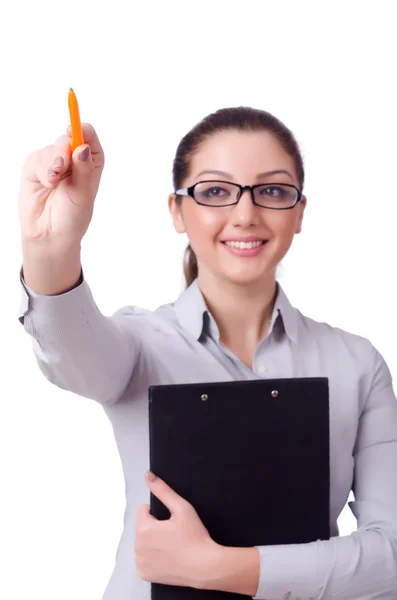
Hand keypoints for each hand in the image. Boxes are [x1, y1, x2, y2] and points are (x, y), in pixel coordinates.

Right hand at [19, 123, 104, 249]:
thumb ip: (83, 169)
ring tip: (54, 183)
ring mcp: (54, 163)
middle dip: (63, 148)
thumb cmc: (72, 217)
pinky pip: (36, 158)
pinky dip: (41, 170)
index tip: (73, 131)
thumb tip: (82, 146)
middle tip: (61, 166)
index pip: (88, 137)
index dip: (82, 130)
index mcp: (90, 163)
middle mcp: (73, 160)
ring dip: (51, 164)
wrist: (50, 234)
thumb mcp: (82, 193)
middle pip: (68, 137)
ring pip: (51, 148)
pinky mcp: (36, 169)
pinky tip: (47, 184)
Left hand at [135, 471, 219, 588]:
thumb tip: (147, 475)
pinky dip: (152, 558)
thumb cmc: (194, 536)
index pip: (143, 511)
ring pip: (143, 543)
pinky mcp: (144, 574)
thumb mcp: (182, 508)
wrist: (205, 567)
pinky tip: (168, 559)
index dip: (158, 514)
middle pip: (142, 528)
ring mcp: (140, 563)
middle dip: (154, 528)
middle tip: (174, 535)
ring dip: (152, 542)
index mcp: (144, 529)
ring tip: (172, 546)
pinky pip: (144, 560)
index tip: (171, 522)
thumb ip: (163, 490)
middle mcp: (137, 547)